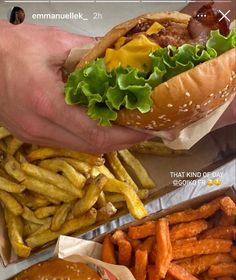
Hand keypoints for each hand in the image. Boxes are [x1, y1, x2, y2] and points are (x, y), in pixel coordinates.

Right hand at [0, 21, 146, 152]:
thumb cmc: (10, 49)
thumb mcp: (55, 43)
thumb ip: (90, 53)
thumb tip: (119, 60)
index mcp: (47, 103)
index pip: (97, 133)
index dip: (127, 136)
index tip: (147, 130)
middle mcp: (40, 127)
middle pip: (92, 147)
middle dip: (123, 141)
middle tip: (143, 130)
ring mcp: (33, 135)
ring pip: (81, 148)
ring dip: (106, 141)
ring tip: (126, 127)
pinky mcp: (30, 136)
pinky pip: (67, 144)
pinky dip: (87, 138)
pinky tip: (98, 126)